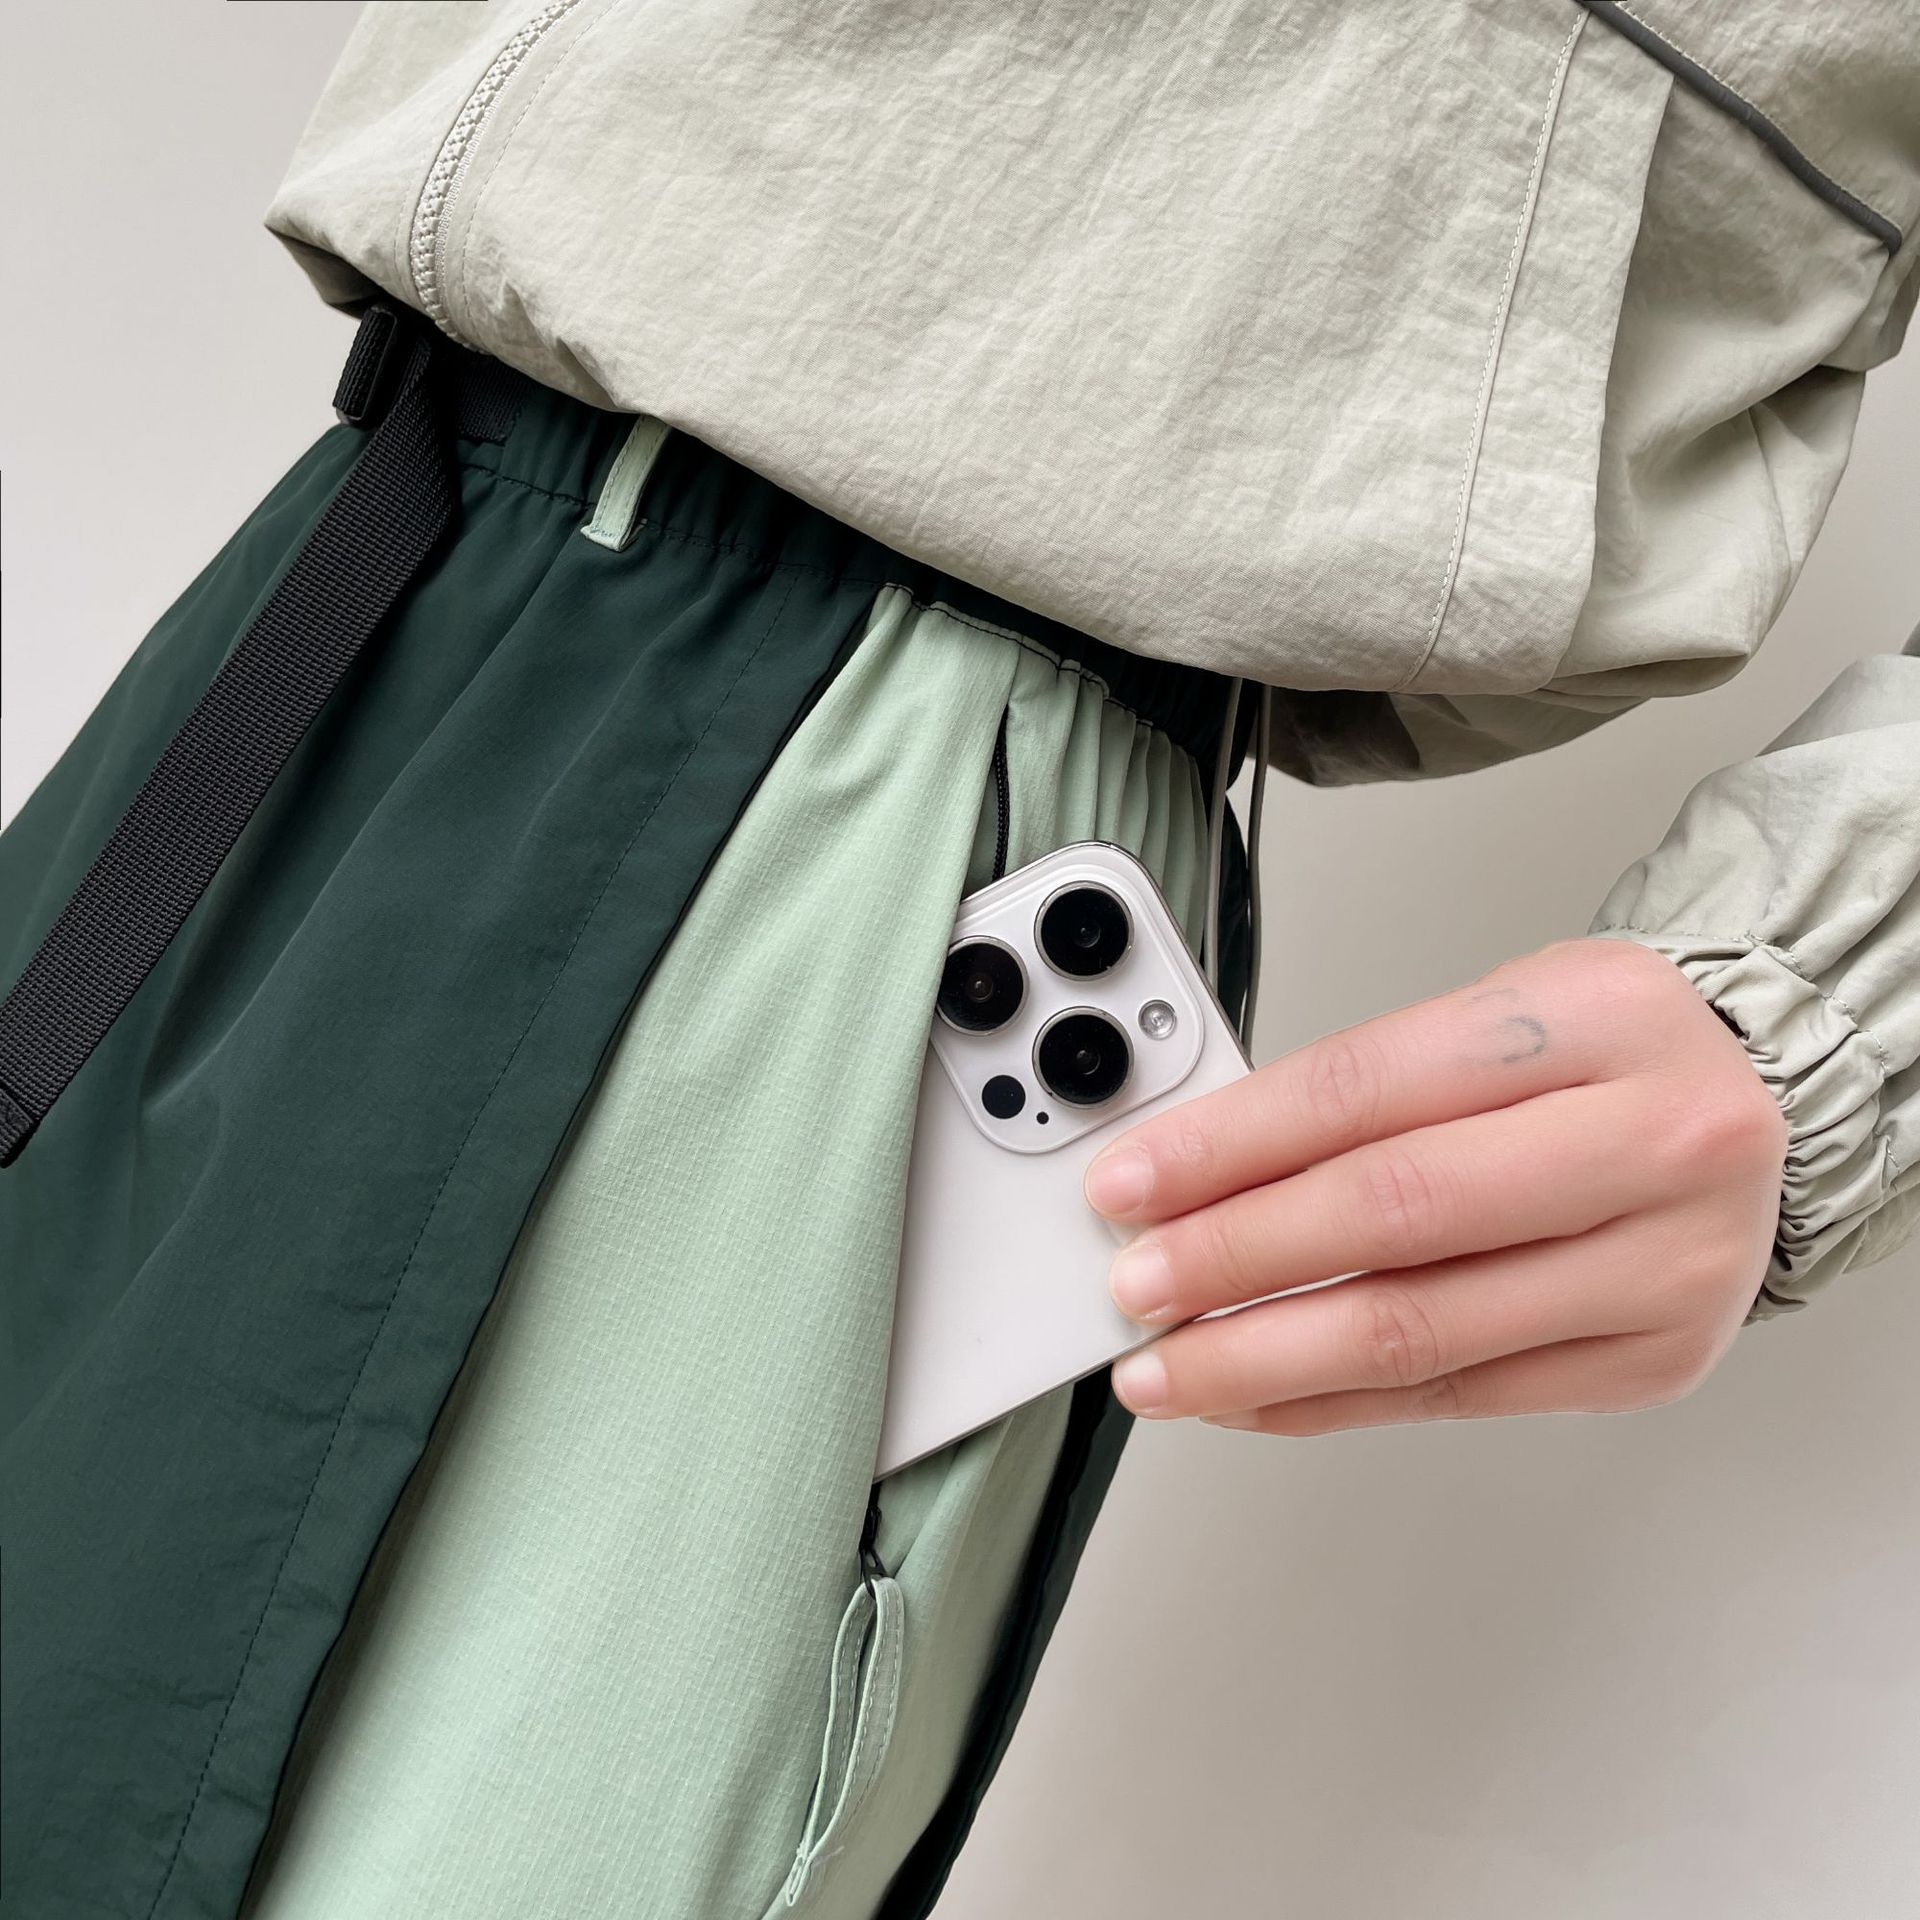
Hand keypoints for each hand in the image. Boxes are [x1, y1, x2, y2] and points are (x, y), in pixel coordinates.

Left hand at [1086, 938, 1787, 1434]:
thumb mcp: (1493, 1016)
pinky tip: (1257, 1396)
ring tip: (1168, 1366)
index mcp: (1596, 1021)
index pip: (1367, 1089)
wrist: (1754, 1111)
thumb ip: (1357, 1090)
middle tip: (1135, 1285)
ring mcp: (1661, 1266)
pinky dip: (1336, 1401)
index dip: (1227, 1146)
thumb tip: (1195, 1175)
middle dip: (1235, 1260)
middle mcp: (1650, 1142)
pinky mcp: (1648, 1362)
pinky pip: (1457, 1395)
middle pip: (1396, 1216)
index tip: (1131, 1185)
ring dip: (1264, 1358)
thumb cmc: (1603, 1056)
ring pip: (1421, 1330)